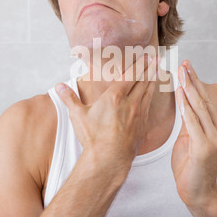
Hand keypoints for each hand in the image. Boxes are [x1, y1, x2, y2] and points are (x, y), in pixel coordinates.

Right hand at [55, 53, 157, 172]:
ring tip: (156, 72)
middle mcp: (130, 103)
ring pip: (149, 93)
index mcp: (115, 96)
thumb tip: (59, 86)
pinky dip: (151, 97)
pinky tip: (151, 96)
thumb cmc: (92, 137)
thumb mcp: (77, 115)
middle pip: (143, 81)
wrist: (108, 160)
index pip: (131, 75)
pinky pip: (149, 107)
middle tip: (155, 59)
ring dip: (152, 81)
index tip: (146, 55)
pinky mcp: (143, 126)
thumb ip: (69, 98)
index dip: (139, 64)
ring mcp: (139, 115)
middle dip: (149, 68)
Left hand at [171, 60, 216, 208]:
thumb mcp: (189, 141)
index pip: (206, 101)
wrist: (197, 193)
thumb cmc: (191, 169)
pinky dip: (185, 105)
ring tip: (181, 71)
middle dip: (193, 80)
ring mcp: (215, 139)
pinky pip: (192, 121)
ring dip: (189, 87)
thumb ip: (189, 125)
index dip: (197, 83)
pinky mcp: (205, 146)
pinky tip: (180, 91)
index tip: (188, 68)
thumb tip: (184, 107)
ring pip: (200, 107)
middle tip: (184, 62)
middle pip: (205, 100)